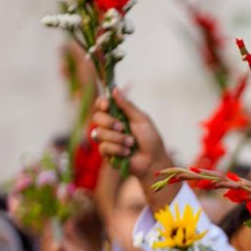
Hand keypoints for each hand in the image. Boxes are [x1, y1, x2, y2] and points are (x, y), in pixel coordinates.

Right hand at [92, 89, 177, 207]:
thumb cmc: (150, 139)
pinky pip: (103, 147)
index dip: (101, 103)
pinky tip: (127, 153)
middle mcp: (110, 126)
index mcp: (118, 115)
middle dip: (109, 122)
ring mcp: (107, 139)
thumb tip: (115, 89)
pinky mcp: (106, 153)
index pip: (102, 105)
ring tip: (131, 143)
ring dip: (117, 138)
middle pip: (97, 117)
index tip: (107, 105)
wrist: (153, 160)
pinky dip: (117, 149)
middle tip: (123, 128)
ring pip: (99, 133)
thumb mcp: (141, 120)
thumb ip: (127, 106)